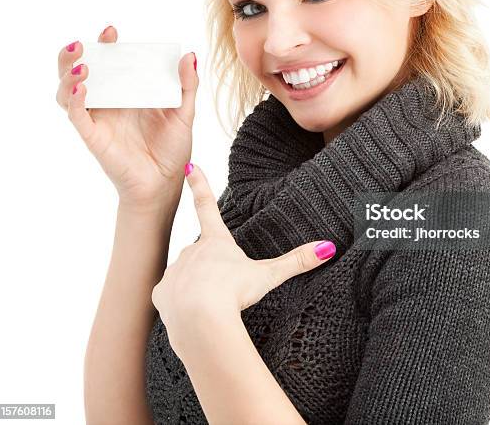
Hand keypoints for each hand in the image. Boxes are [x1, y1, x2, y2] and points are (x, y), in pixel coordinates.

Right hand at [56, 25, 197, 211]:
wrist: (165, 183)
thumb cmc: (173, 149)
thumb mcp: (184, 113)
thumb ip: (187, 85)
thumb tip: (189, 55)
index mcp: (128, 94)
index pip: (110, 63)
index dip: (105, 46)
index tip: (111, 32)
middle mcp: (109, 103)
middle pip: (78, 73)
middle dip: (74, 55)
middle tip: (84, 44)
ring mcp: (98, 119)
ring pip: (67, 92)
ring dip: (68, 75)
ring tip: (82, 66)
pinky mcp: (93, 136)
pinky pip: (76, 115)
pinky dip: (74, 100)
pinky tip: (82, 88)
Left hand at [151, 162, 336, 354]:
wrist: (202, 322)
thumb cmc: (235, 293)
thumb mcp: (268, 275)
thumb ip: (296, 262)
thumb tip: (328, 247)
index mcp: (216, 241)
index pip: (207, 205)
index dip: (199, 184)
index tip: (189, 166)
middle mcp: (191, 250)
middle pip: (200, 252)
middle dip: (209, 266)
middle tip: (222, 287)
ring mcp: (174, 270)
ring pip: (185, 275)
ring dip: (195, 286)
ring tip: (210, 305)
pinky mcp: (161, 293)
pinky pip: (170, 297)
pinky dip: (179, 304)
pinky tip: (190, 314)